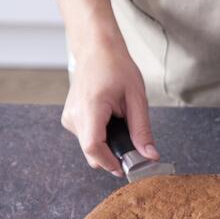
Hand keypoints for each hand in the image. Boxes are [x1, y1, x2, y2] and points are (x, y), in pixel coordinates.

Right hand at [61, 42, 157, 175]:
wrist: (96, 50)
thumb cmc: (116, 68)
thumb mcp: (136, 98)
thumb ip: (142, 130)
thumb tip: (150, 156)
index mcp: (91, 107)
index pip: (93, 147)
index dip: (110, 162)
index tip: (126, 168)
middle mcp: (75, 115)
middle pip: (91, 152)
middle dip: (112, 157)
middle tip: (133, 149)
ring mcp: (69, 117)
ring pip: (89, 148)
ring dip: (107, 146)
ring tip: (120, 124)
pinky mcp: (69, 119)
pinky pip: (86, 139)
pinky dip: (101, 138)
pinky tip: (109, 121)